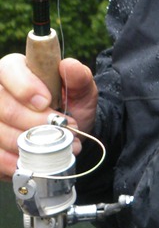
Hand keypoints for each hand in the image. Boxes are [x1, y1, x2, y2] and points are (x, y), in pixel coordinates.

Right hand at [0, 53, 97, 180]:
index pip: (8, 69)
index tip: (46, 102)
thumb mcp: (82, 90)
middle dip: (34, 122)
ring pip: (0, 133)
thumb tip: (68, 65)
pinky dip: (15, 161)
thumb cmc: (72, 105)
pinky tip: (32, 162)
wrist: (68, 133)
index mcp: (17, 70)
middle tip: (60, 128)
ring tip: (55, 146)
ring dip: (30, 144)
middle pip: (4, 107)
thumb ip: (79, 76)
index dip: (24, 86)